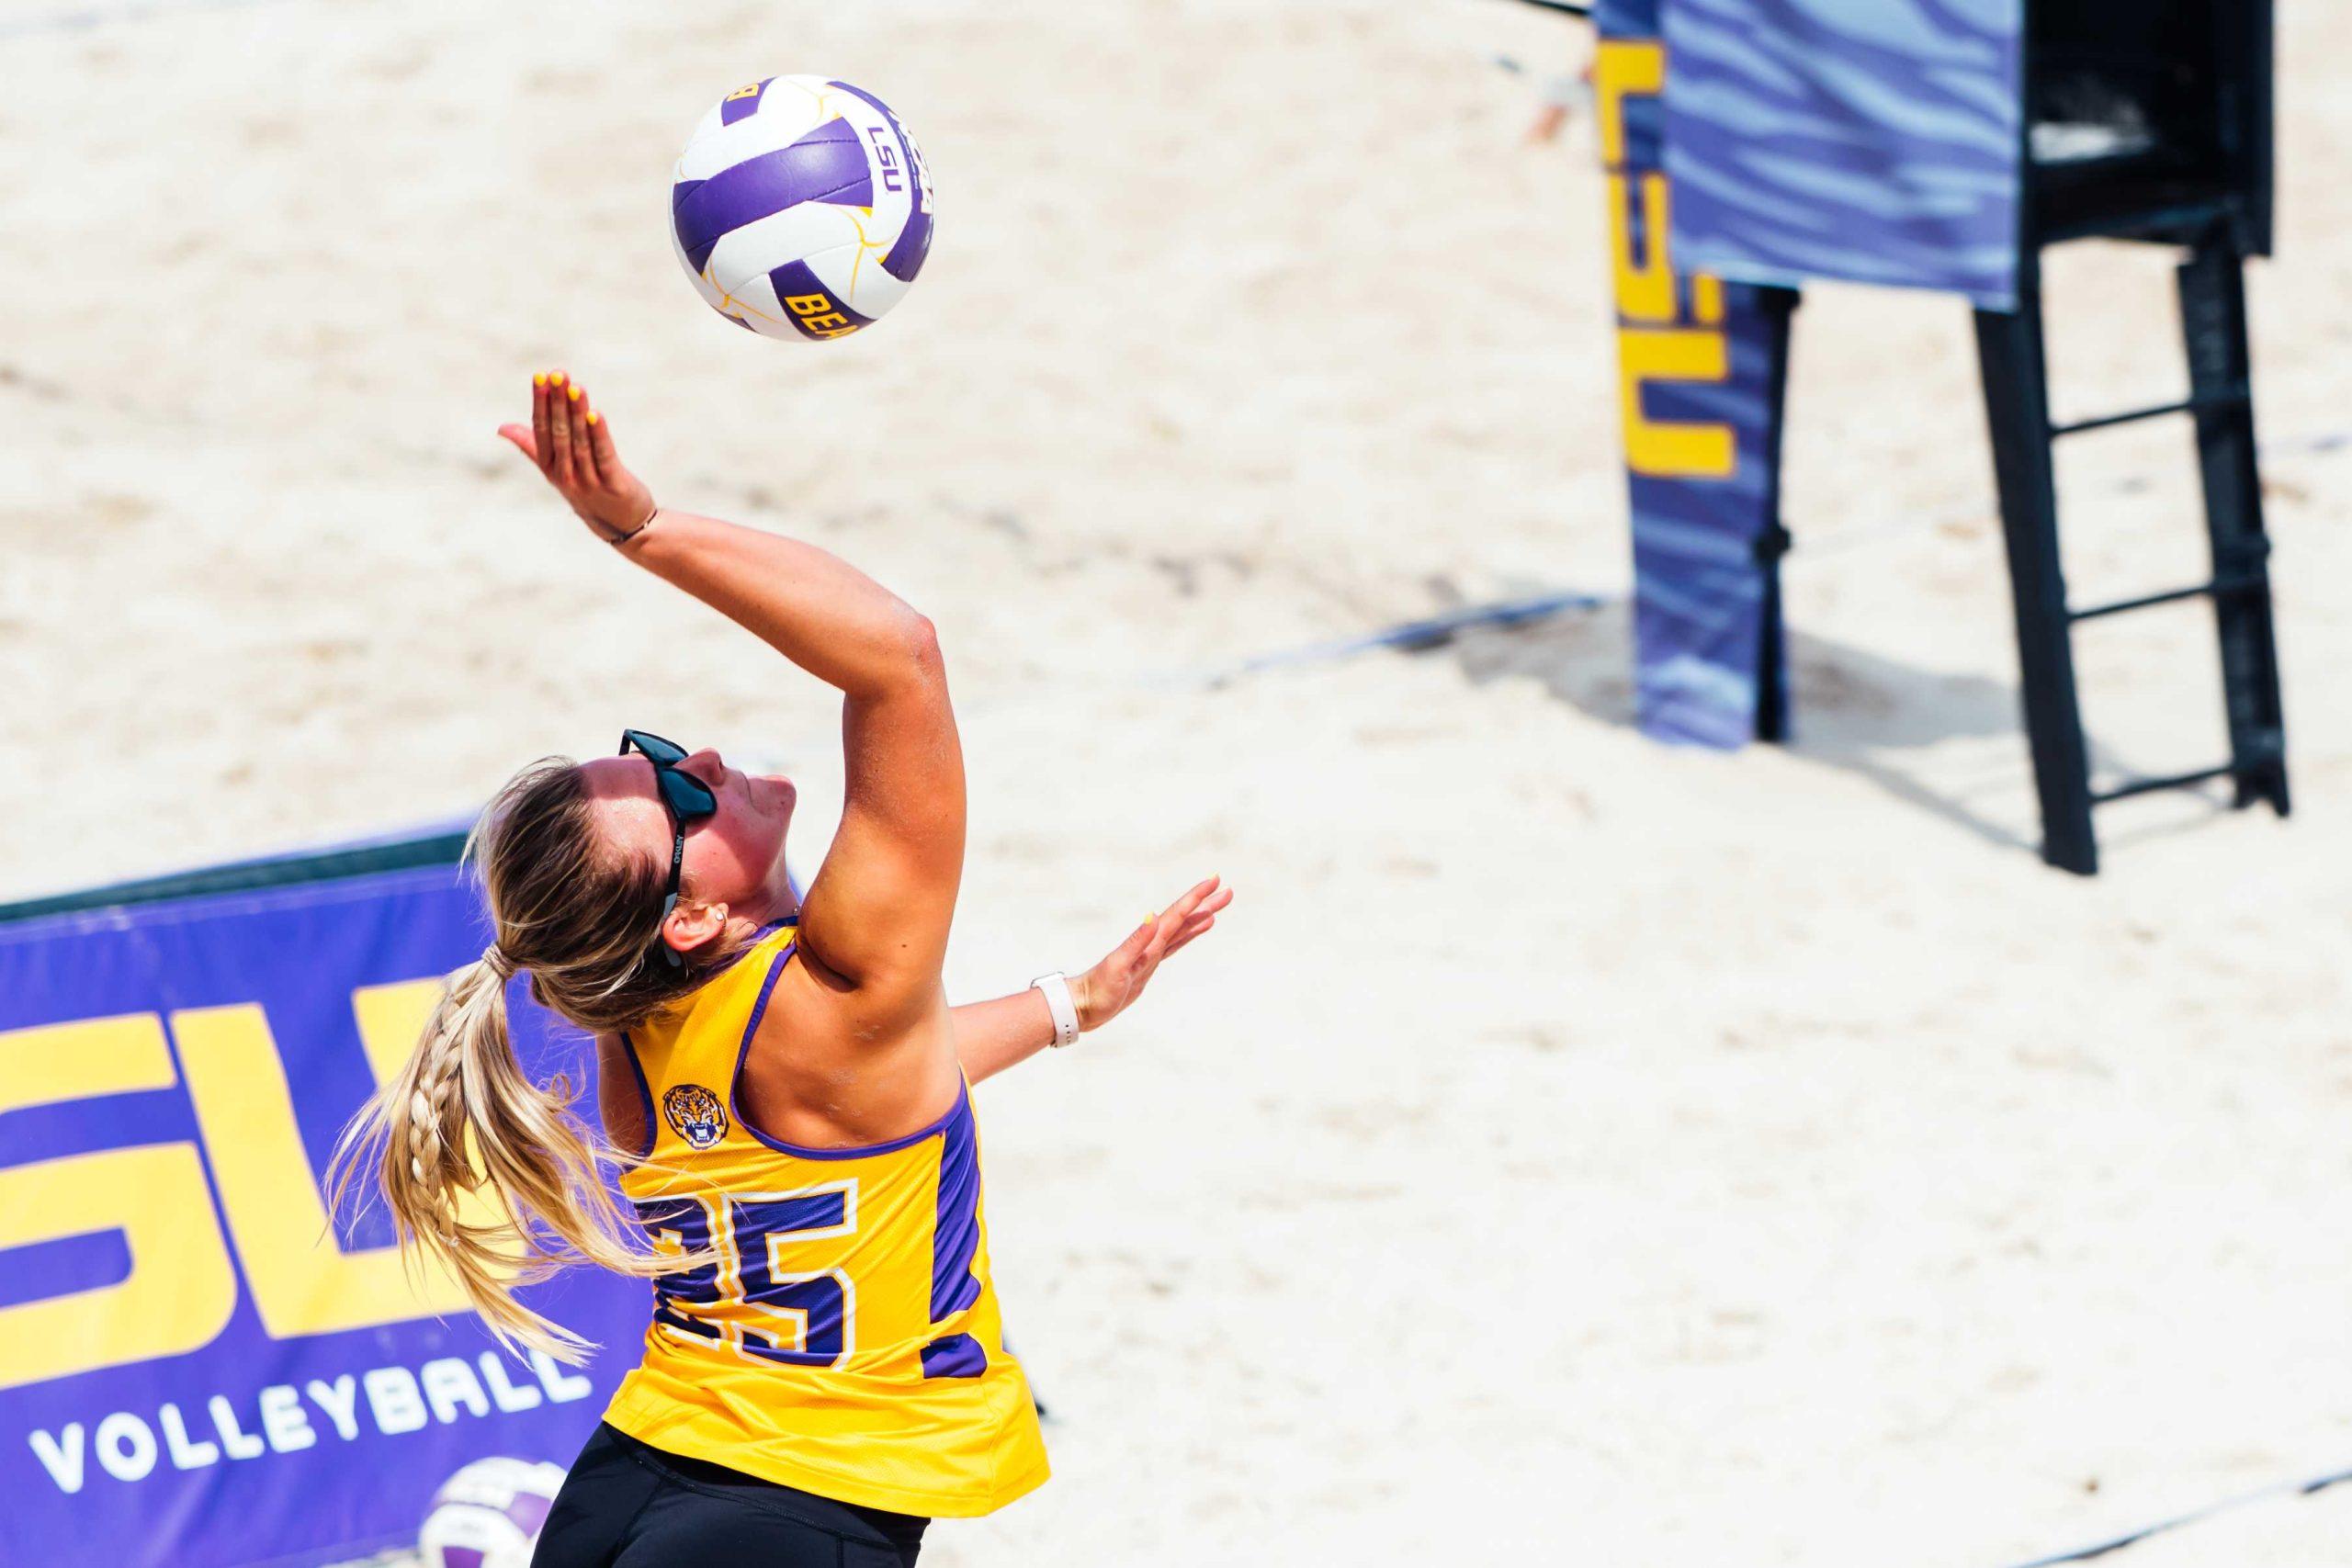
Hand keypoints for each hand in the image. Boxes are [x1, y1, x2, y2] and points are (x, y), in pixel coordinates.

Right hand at [497, 370, 658, 542]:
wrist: (620, 525)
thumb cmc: (587, 491)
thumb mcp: (556, 470)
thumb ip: (532, 446)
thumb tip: (502, 427)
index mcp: (550, 468)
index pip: (541, 431)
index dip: (540, 403)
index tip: (540, 376)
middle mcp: (565, 474)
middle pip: (559, 433)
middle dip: (557, 402)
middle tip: (558, 373)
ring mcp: (588, 480)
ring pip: (580, 441)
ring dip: (577, 412)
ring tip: (575, 387)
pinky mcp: (612, 484)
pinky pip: (603, 455)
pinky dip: (598, 433)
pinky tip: (596, 413)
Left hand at [1070, 875, 1231, 1032]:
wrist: (1083, 1005)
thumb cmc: (1098, 989)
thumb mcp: (1117, 967)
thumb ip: (1135, 942)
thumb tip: (1153, 916)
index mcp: (1148, 941)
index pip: (1176, 915)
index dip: (1195, 898)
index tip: (1213, 881)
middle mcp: (1152, 943)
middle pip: (1184, 919)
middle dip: (1205, 903)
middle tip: (1226, 890)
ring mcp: (1151, 953)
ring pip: (1183, 929)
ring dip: (1200, 916)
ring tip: (1219, 905)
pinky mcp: (1150, 964)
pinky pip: (1176, 944)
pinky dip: (1189, 934)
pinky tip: (1199, 928)